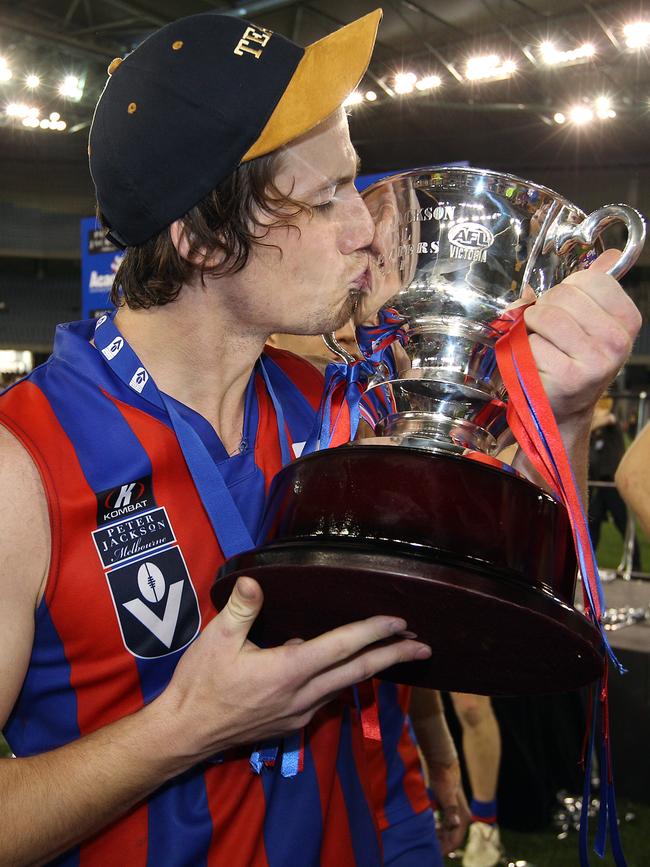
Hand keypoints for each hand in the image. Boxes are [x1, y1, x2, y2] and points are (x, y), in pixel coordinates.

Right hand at [157, 576, 430, 762]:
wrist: (184, 734)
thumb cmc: (200, 684)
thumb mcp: (217, 640)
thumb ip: (242, 609)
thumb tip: (256, 580)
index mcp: (288, 670)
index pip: (342, 647)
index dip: (373, 632)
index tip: (400, 622)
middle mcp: (302, 695)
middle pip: (358, 672)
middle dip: (393, 657)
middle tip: (423, 645)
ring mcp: (298, 713)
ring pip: (345, 687)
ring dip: (373, 670)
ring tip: (394, 654)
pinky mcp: (291, 724)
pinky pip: (327, 698)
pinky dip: (345, 681)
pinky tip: (345, 671)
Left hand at [427, 759, 470, 854]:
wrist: (442, 763)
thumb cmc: (444, 778)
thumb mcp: (446, 794)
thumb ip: (451, 809)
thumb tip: (455, 824)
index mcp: (462, 816)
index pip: (456, 840)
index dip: (446, 849)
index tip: (435, 854)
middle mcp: (461, 816)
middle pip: (452, 837)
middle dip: (441, 844)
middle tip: (427, 848)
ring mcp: (455, 812)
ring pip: (447, 831)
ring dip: (438, 837)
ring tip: (426, 840)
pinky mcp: (448, 807)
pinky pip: (443, 823)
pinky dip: (436, 829)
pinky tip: (427, 829)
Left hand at [523, 249, 640, 426]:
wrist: (561, 409)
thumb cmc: (570, 362)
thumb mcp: (588, 323)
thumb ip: (594, 289)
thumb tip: (610, 256)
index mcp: (626, 321)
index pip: (590, 279)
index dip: (566, 289)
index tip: (565, 309)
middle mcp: (616, 341)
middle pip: (563, 295)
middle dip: (543, 308)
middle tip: (545, 329)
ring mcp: (595, 361)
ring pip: (545, 316)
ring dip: (530, 328)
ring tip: (539, 344)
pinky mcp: (568, 377)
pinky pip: (532, 344)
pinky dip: (524, 351)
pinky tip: (536, 364)